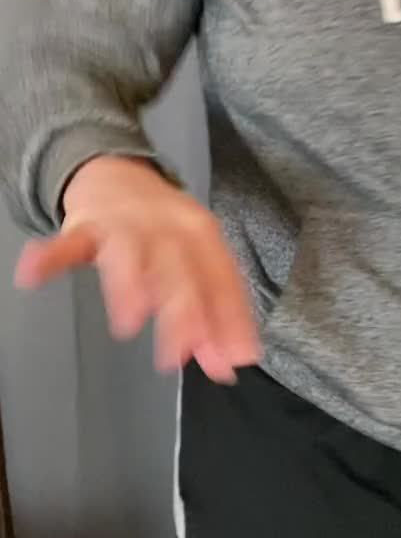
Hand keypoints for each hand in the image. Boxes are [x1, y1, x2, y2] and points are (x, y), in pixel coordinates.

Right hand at [14, 156, 260, 382]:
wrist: (118, 172)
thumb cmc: (164, 231)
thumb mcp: (196, 262)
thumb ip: (213, 313)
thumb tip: (229, 364)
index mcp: (199, 234)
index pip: (219, 278)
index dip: (228, 318)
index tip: (231, 359)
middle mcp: (166, 227)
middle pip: (177, 269)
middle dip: (183, 312)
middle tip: (181, 354)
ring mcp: (123, 225)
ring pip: (128, 253)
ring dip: (129, 285)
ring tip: (130, 322)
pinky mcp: (84, 227)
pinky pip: (66, 243)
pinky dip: (49, 257)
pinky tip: (32, 273)